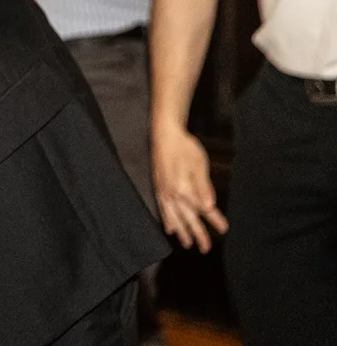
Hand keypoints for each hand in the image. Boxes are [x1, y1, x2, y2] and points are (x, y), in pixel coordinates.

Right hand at [153, 121, 228, 251]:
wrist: (164, 134)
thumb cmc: (185, 147)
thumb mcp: (199, 165)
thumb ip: (203, 187)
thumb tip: (208, 206)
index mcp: (184, 188)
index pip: (202, 209)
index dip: (214, 220)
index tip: (224, 230)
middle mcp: (172, 193)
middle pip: (187, 218)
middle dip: (196, 233)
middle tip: (205, 248)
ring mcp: (163, 191)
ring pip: (173, 216)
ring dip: (181, 231)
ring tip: (186, 243)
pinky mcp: (158, 187)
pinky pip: (162, 209)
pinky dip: (166, 220)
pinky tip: (169, 228)